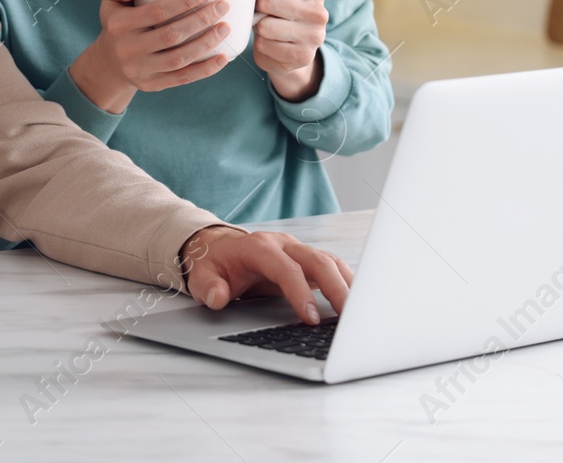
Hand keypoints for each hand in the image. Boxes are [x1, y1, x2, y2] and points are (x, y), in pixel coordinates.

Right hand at [67, 0, 232, 114]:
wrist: (108, 63)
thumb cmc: (117, 23)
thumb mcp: (110, 0)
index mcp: (119, 24)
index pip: (157, 12)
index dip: (184, 1)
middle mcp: (128, 49)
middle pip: (172, 35)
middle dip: (201, 19)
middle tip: (223, 6)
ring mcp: (140, 70)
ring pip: (179, 58)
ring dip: (206, 43)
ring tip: (225, 28)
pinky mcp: (152, 85)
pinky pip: (182, 78)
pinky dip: (205, 69)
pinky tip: (223, 58)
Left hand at [181, 225, 353, 324]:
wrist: (218, 248)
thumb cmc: (214, 264)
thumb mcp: (202, 276)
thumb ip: (208, 287)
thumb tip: (218, 298)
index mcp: (259, 247)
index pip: (286, 269)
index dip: (300, 292)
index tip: (311, 318)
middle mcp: (283, 244)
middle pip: (317, 261)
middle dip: (336, 288)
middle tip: (349, 318)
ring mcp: (297, 250)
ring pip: (330, 262)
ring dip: (347, 285)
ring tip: (361, 313)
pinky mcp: (306, 260)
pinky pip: (332, 268)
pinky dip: (346, 282)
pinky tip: (357, 302)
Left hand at [251, 0, 327, 101]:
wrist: (290, 47)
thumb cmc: (279, 6)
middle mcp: (319, 12)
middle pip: (269, 1)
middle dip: (256, 5)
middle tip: (257, 9)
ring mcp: (314, 36)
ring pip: (265, 26)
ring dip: (257, 26)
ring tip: (264, 24)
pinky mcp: (302, 56)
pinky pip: (265, 46)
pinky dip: (260, 43)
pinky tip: (268, 41)